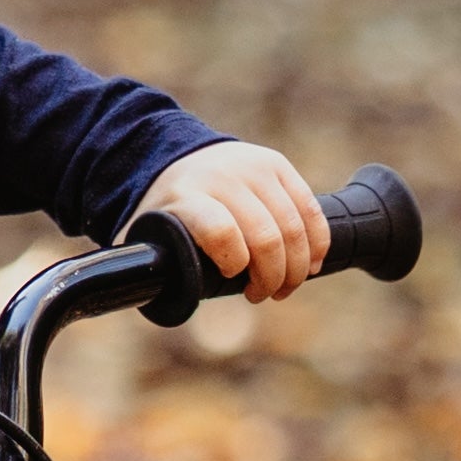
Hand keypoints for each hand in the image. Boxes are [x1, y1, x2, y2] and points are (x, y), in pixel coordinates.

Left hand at [134, 144, 327, 302]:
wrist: (177, 161)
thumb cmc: (165, 215)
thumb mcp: (144, 238)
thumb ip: (145, 269)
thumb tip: (148, 299)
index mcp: (185, 197)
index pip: (219, 229)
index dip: (235, 263)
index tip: (235, 280)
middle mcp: (221, 177)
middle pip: (265, 235)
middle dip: (272, 277)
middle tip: (264, 295)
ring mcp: (253, 167)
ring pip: (293, 225)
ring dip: (297, 266)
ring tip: (285, 287)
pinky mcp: (277, 164)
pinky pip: (309, 207)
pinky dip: (316, 241)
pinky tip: (311, 264)